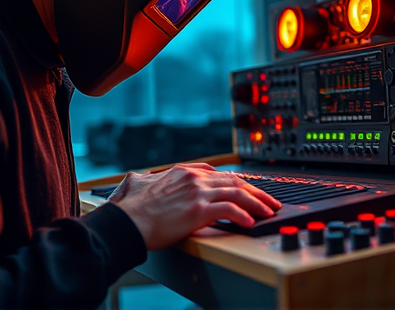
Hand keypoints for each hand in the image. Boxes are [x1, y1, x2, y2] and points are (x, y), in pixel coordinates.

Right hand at [108, 163, 281, 250]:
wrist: (126, 221)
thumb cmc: (131, 207)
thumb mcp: (138, 183)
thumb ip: (148, 178)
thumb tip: (141, 178)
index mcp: (182, 171)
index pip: (218, 172)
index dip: (237, 181)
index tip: (248, 188)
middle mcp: (193, 178)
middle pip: (233, 180)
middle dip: (255, 191)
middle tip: (269, 201)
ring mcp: (197, 192)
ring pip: (236, 192)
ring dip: (256, 203)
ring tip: (268, 212)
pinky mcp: (198, 210)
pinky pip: (229, 209)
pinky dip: (243, 215)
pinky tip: (250, 222)